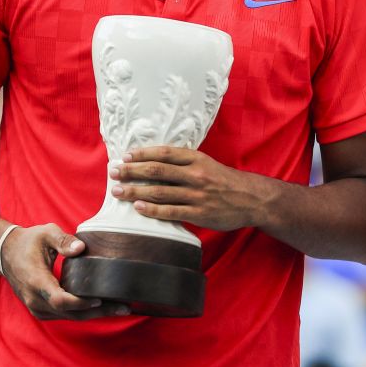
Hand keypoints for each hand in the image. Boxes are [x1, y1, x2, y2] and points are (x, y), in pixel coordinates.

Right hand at [0, 224, 129, 319]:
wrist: (6, 253)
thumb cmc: (29, 241)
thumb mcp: (46, 233)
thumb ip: (63, 240)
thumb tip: (81, 248)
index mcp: (36, 281)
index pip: (60, 300)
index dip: (81, 303)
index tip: (100, 299)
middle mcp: (35, 300)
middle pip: (70, 313)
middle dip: (98, 312)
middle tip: (125, 307)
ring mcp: (37, 307)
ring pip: (69, 317)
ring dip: (94, 314)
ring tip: (121, 308)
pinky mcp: (42, 309)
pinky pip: (65, 315)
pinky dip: (84, 312)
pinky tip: (104, 307)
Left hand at [111, 146, 262, 231]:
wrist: (251, 198)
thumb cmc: (225, 181)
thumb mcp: (208, 164)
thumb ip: (185, 163)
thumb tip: (155, 162)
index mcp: (197, 159)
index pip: (164, 153)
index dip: (143, 154)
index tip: (126, 156)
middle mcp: (196, 174)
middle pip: (157, 171)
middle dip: (132, 171)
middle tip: (114, 172)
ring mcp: (197, 195)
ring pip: (160, 192)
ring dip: (135, 190)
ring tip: (118, 191)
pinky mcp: (199, 213)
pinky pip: (170, 212)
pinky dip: (152, 209)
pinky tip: (138, 207)